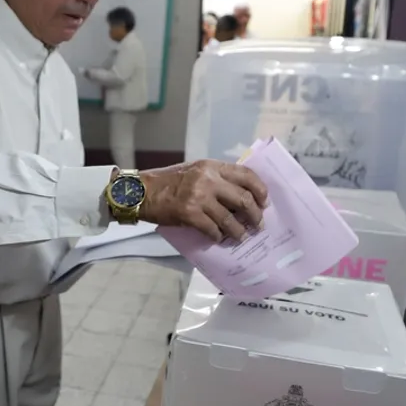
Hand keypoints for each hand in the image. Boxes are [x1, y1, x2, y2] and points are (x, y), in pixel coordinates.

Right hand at [139, 160, 268, 241]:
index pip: (246, 175)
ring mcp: (199, 197)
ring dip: (239, 231)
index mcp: (211, 166)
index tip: (264, 202)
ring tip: (241, 236)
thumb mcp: (194, 171)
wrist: (141, 192)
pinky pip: (213, 229)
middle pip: (244, 199)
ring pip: (230, 219)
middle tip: (258, 224)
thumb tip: (239, 196)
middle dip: (255, 215)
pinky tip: (219, 238)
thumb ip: (215, 178)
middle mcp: (208, 179)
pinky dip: (218, 236)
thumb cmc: (167, 182)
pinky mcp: (190, 214)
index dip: (260, 190)